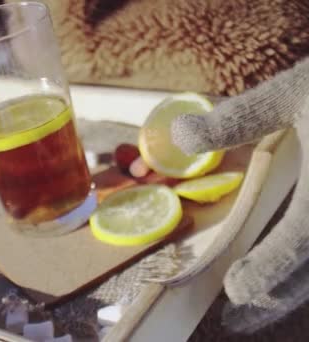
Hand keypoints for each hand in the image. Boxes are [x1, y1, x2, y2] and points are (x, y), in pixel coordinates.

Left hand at [171, 58, 308, 332]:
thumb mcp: (293, 92)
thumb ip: (241, 118)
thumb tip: (179, 136)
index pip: (299, 241)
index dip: (268, 269)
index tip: (235, 292)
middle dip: (276, 298)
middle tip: (237, 319)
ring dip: (294, 291)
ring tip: (258, 308)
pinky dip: (307, 272)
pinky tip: (289, 278)